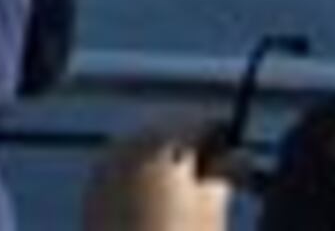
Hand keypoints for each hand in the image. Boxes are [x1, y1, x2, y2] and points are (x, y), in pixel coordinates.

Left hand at [79, 118, 240, 230]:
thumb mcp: (210, 212)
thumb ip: (225, 176)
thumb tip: (239, 155)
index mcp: (158, 143)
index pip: (199, 123)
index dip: (224, 141)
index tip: (241, 167)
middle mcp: (125, 143)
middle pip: (169, 132)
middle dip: (195, 152)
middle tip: (221, 184)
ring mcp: (104, 165)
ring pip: (146, 151)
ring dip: (171, 166)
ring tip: (194, 203)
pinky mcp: (93, 189)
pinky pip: (126, 170)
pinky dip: (147, 180)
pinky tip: (164, 211)